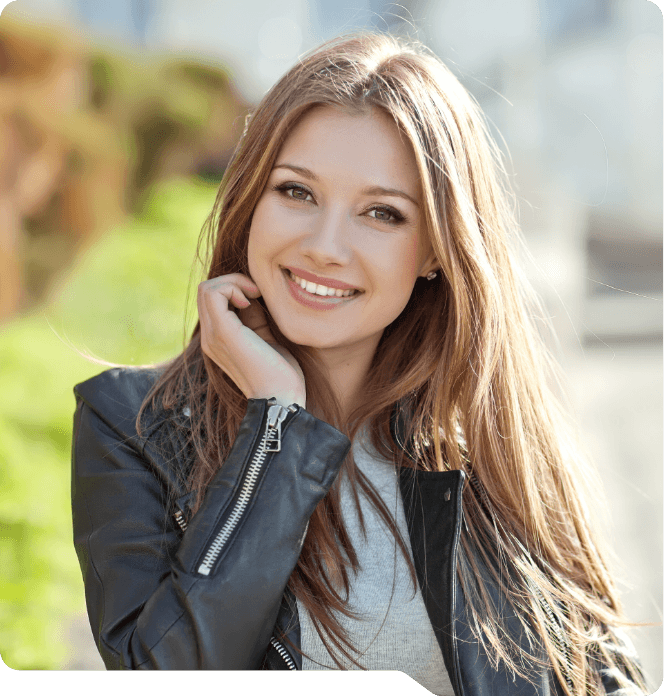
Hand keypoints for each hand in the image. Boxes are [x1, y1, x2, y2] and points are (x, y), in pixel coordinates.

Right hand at [197, 274, 305, 407]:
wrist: (281, 400)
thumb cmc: (281, 374)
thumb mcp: (266, 338)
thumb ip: (255, 318)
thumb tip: (252, 295)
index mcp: (218, 340)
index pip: (212, 300)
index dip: (235, 288)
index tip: (259, 297)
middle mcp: (209, 338)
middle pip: (206, 290)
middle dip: (234, 281)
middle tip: (258, 293)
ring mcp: (212, 336)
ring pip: (207, 288)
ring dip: (233, 282)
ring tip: (255, 295)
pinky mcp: (222, 333)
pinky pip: (213, 293)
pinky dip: (233, 286)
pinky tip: (252, 299)